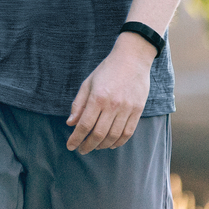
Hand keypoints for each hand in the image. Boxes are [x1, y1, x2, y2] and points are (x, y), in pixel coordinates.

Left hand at [65, 32, 154, 152]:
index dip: (76, 138)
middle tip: (81, 150)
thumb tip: (70, 124)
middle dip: (88, 145)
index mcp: (98, 97)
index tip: (70, 146)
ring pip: (113, 136)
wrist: (132, 59)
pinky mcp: (137, 110)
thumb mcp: (87, 83)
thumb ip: (78, 104)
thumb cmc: (106, 70)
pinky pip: (128, 133)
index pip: (85, 125)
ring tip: (94, 147)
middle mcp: (113, 105)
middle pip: (99, 134)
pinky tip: (110, 144)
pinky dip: (118, 142)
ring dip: (102, 145)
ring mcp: (127, 109)